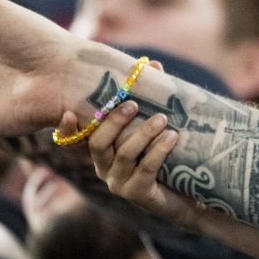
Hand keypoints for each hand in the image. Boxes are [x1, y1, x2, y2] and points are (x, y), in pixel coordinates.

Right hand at [80, 102, 202, 231]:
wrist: (189, 192)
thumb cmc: (170, 154)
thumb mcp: (157, 126)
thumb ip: (151, 98)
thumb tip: (155, 64)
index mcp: (103, 151)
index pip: (76, 141)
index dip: (68, 130)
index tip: (68, 112)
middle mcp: (104, 168)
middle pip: (98, 143)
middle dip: (113, 121)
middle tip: (133, 104)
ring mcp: (119, 183)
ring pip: (124, 154)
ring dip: (143, 133)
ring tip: (162, 119)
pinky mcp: (137, 194)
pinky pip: (145, 169)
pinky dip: (158, 150)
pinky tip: (172, 137)